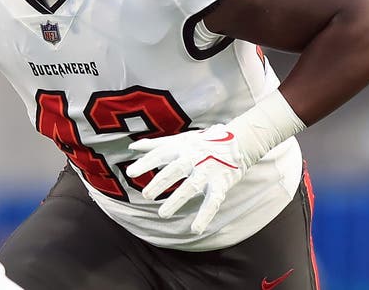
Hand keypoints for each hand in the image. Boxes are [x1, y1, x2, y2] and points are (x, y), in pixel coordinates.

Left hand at [125, 124, 247, 233]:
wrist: (239, 142)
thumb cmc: (202, 142)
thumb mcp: (179, 140)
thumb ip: (155, 145)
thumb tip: (131, 148)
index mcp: (182, 147)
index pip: (161, 154)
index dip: (146, 163)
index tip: (130, 173)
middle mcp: (194, 157)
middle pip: (176, 169)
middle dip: (161, 182)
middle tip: (146, 195)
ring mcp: (208, 171)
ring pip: (192, 186)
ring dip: (177, 200)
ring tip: (162, 214)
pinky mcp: (221, 183)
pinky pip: (213, 201)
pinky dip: (205, 215)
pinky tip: (195, 229)